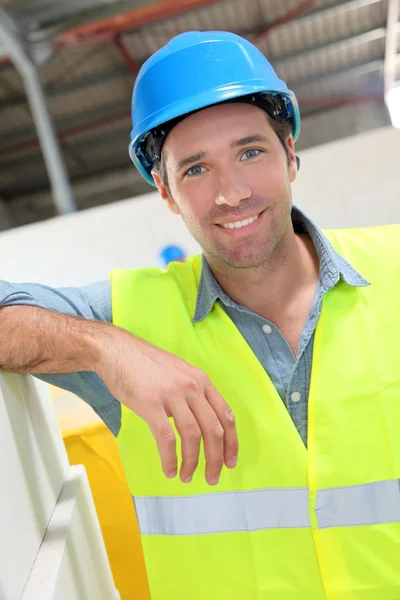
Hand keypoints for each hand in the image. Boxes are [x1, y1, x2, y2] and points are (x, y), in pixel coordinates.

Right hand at [97, 329, 237, 485]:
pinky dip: (171, 459)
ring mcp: (172, 395)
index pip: (225, 415)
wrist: (116, 351)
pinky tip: (170, 470)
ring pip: (193, 436)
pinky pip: (167, 439)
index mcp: (201, 381)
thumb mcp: (178, 373)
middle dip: (216, 458)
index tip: (230, 461)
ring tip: (188, 477)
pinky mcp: (151, 404)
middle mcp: (192, 387)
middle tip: (213, 478)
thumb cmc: (144, 364)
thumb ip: (192, 393)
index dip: (231, 442)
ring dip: (193, 462)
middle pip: (213, 429)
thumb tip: (201, 422)